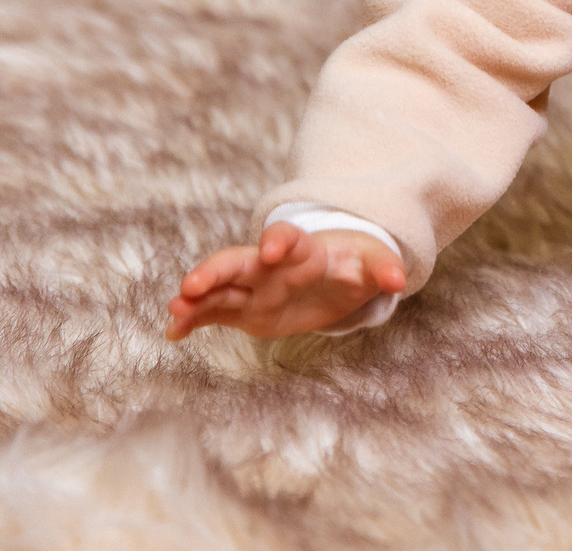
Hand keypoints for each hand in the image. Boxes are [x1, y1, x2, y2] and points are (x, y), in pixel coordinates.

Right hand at [166, 223, 405, 340]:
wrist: (337, 273)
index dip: (279, 241)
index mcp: (302, 249)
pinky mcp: (243, 308)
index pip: (287, 238)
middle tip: (192, 284)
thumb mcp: (372, 262)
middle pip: (237, 261)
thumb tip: (398, 278)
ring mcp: (253, 286)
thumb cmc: (354, 262)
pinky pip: (212, 312)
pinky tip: (173, 334)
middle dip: (215, 270)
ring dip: (196, 297)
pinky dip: (193, 320)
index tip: (271, 250)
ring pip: (218, 288)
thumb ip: (383, 267)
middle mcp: (269, 265)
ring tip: (173, 310)